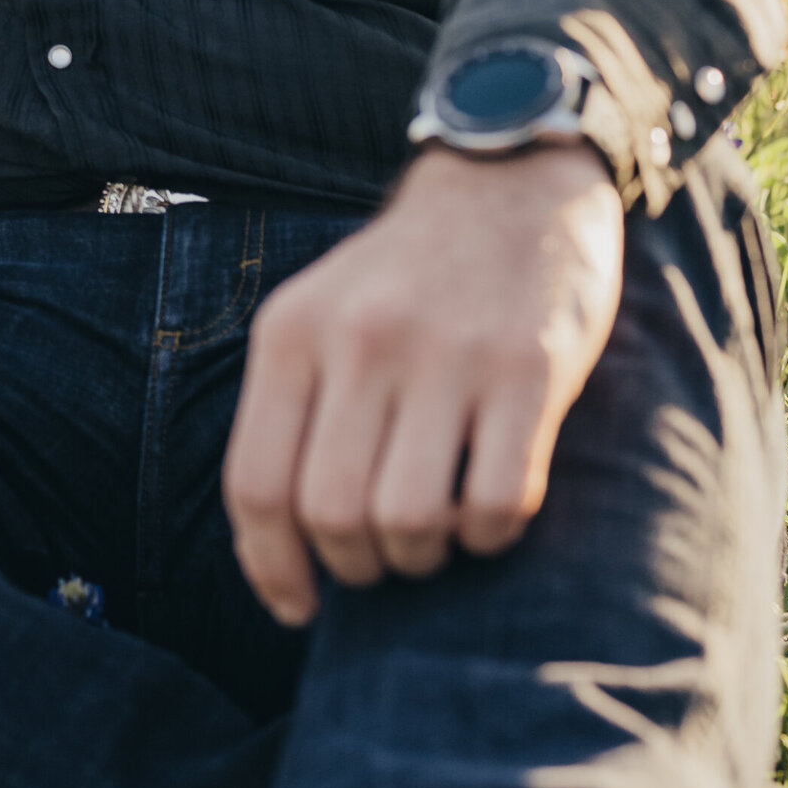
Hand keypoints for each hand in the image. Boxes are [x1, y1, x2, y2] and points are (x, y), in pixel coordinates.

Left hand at [222, 145, 625, 627]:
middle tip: (383, 556)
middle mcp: (363, 341)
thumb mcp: (321, 313)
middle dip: (357, 566)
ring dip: (423, 555)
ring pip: (409, 520)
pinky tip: (489, 512)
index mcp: (294, 332)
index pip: (256, 485)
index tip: (298, 607)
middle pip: (331, 515)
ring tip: (435, 535)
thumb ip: (295, 408)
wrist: (512, 180)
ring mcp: (449, 354)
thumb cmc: (409, 275)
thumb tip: (276, 548)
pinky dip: (490, 534)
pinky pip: (497, 501)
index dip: (271, 568)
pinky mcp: (531, 368)